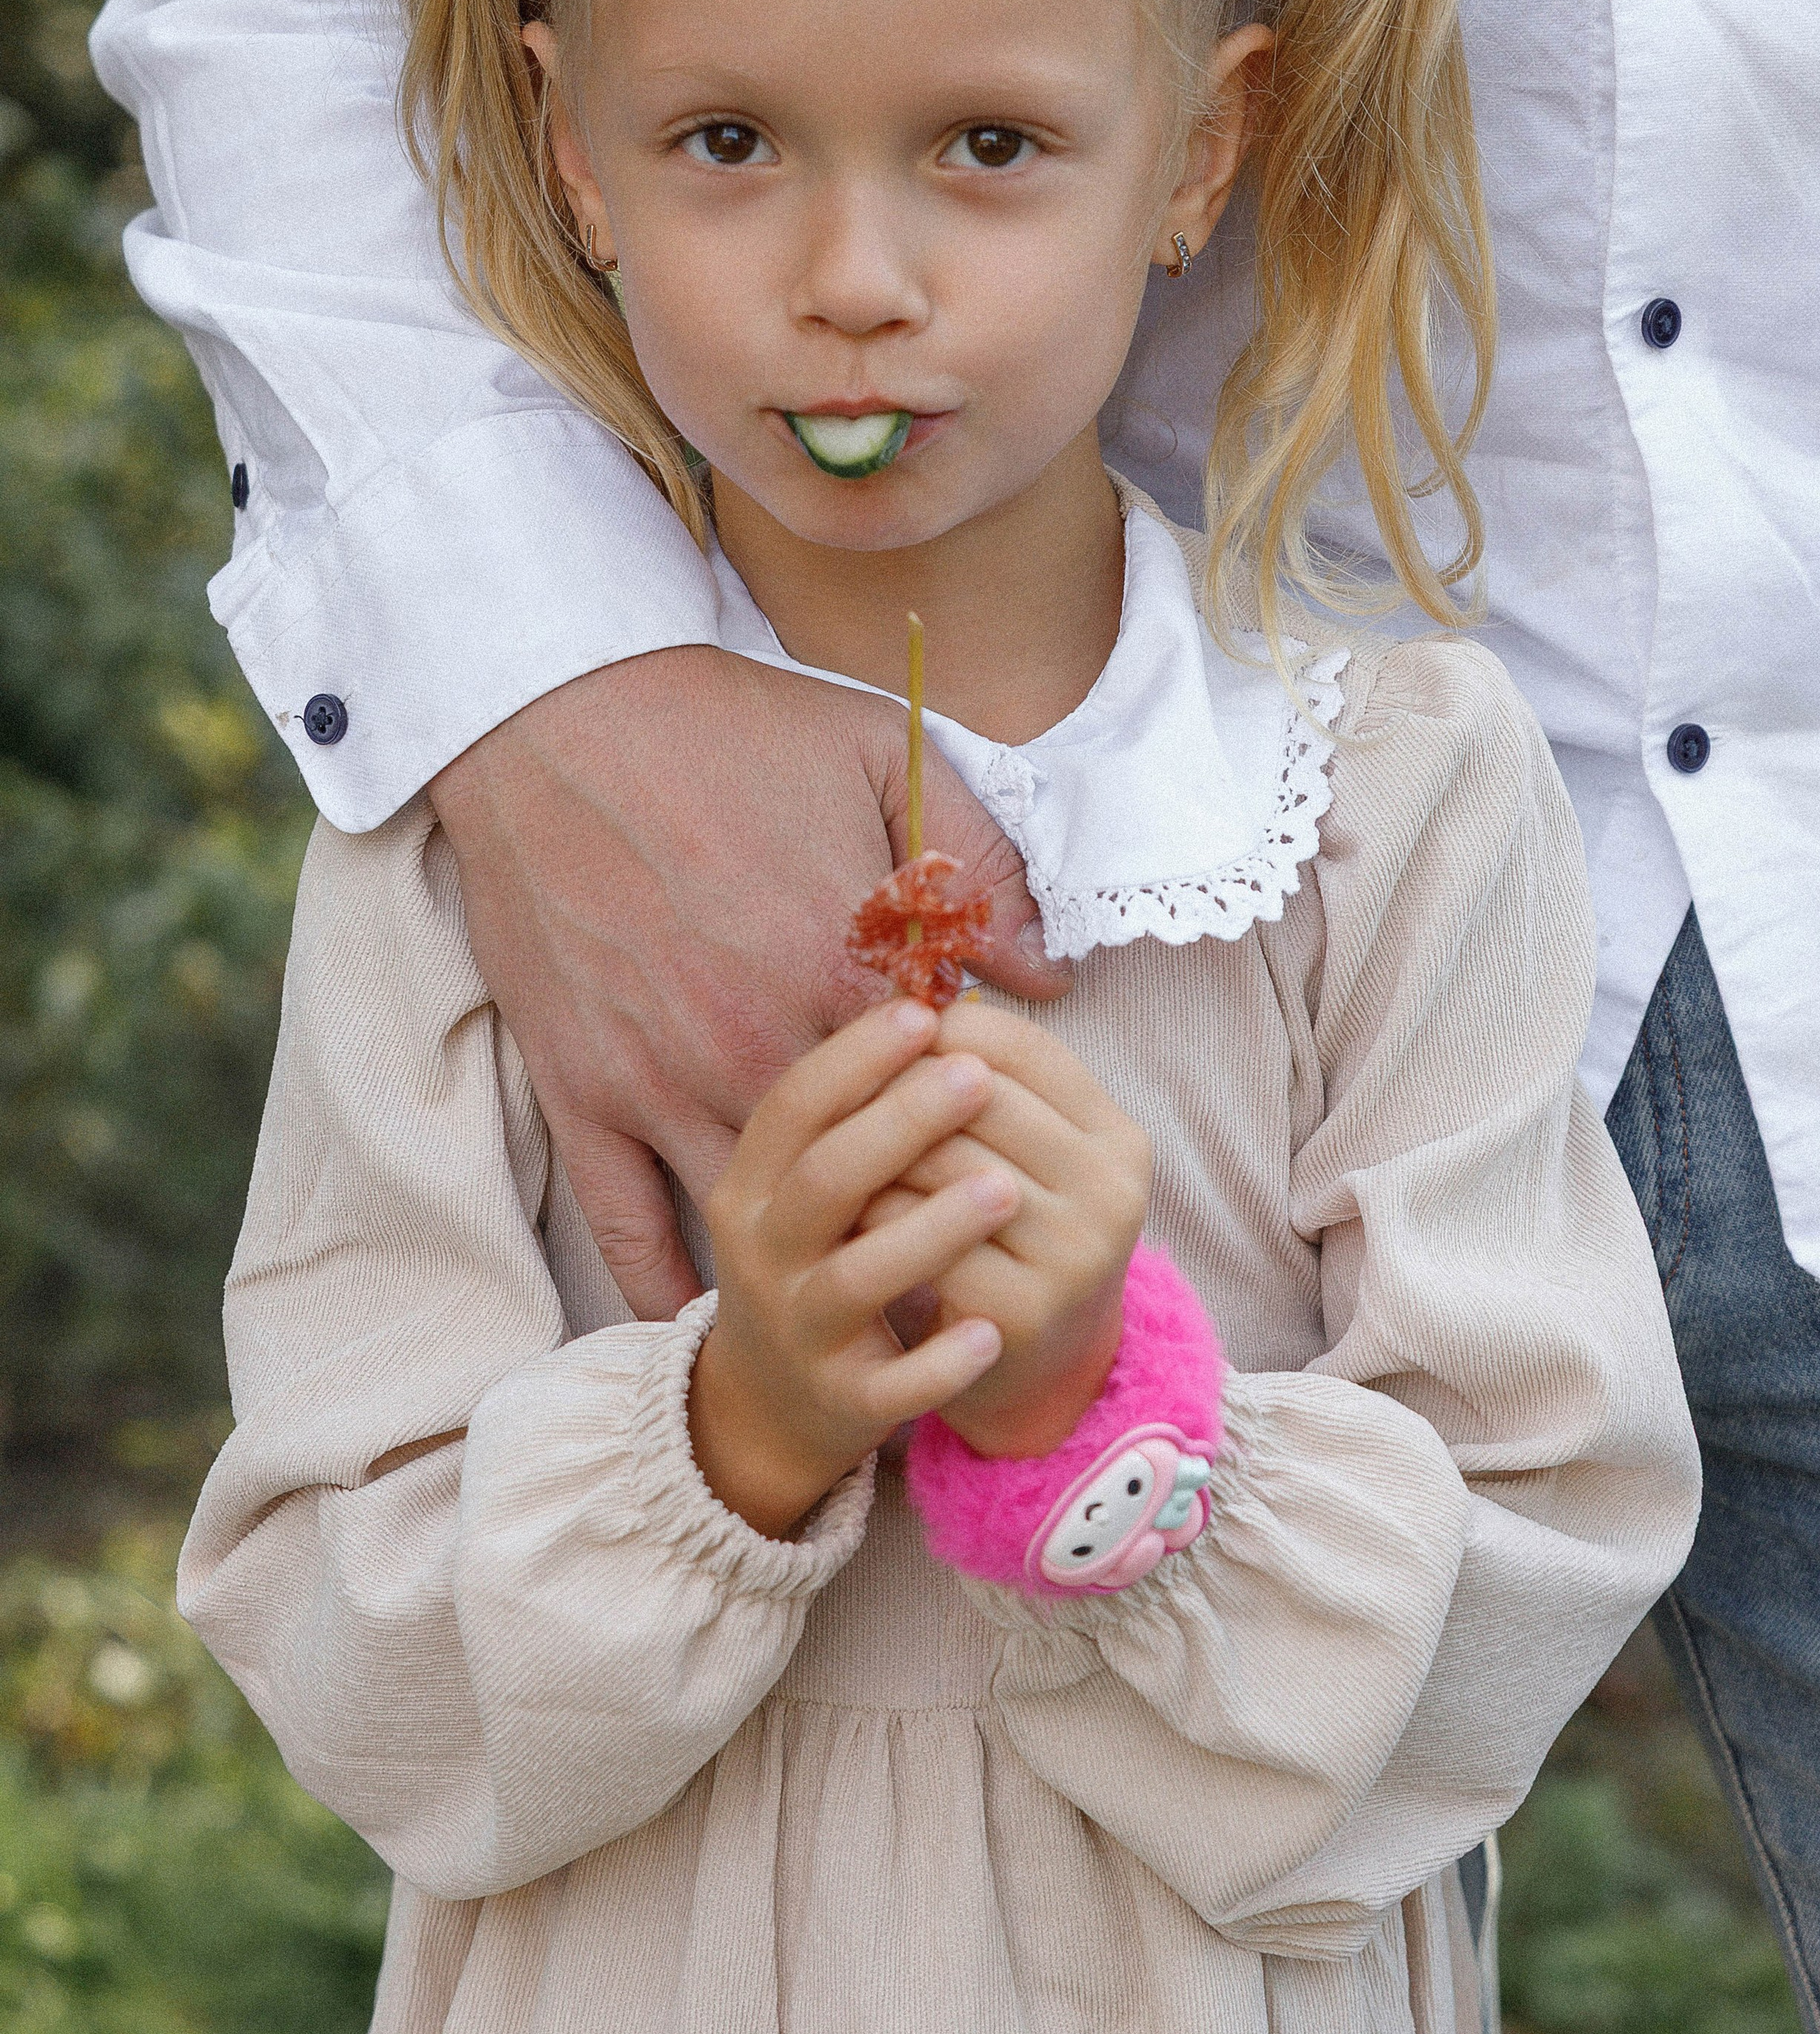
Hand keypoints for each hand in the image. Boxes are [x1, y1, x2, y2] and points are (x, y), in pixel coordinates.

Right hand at [430, 648, 1071, 1318]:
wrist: (557, 720)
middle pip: (862, 1170)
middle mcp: (752, 1047)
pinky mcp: (581, 1093)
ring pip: (759, 1210)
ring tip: (861, 1279)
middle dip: (912, 1201)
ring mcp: (659, 1081)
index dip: (973, 1113)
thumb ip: (978, 861)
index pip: (938, 1086)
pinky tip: (705, 1313)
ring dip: (815, 1253)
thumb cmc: (730, 728)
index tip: (995, 1122)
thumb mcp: (882, 757)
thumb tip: (1048, 971)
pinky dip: (662, 1280)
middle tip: (949, 1222)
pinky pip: (623, 1221)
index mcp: (836, 970)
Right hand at [688, 998, 1015, 1533]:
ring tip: (1004, 1191)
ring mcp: (796, 1329)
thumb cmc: (812, 1255)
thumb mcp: (804, 1178)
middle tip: (976, 1077)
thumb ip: (851, 1106)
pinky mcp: (838, 1399)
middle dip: (900, 1123)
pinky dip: (937, 1362)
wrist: (767, 1404)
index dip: (855, 1058)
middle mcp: (760, 1253)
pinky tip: (989, 1331)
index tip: (924, 1014)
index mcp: (749, 1185)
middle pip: (823, 1179)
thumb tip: (932, 998)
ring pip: (853, 1277)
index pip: (792, 1107)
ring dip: (929, 1233)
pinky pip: (887, 1386)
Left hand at [861, 999, 1150, 1457]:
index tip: (890, 1035)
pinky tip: (852, 1218)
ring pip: (943, 1161)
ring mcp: (1075, 1254)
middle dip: (899, 1086)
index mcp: (1118, 1136)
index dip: (940, 1028)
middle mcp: (1112, 1189)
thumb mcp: (1029, 1153)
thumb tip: (916, 993)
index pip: (1018, 1044)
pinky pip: (922, 1237)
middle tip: (846, 1092)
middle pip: (977, 1093)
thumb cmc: (1014, 1237)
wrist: (1033, 1370)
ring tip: (839, 1150)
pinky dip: (876, 1217)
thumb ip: (990, 1081)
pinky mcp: (1025, 1311)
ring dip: (876, 1150)